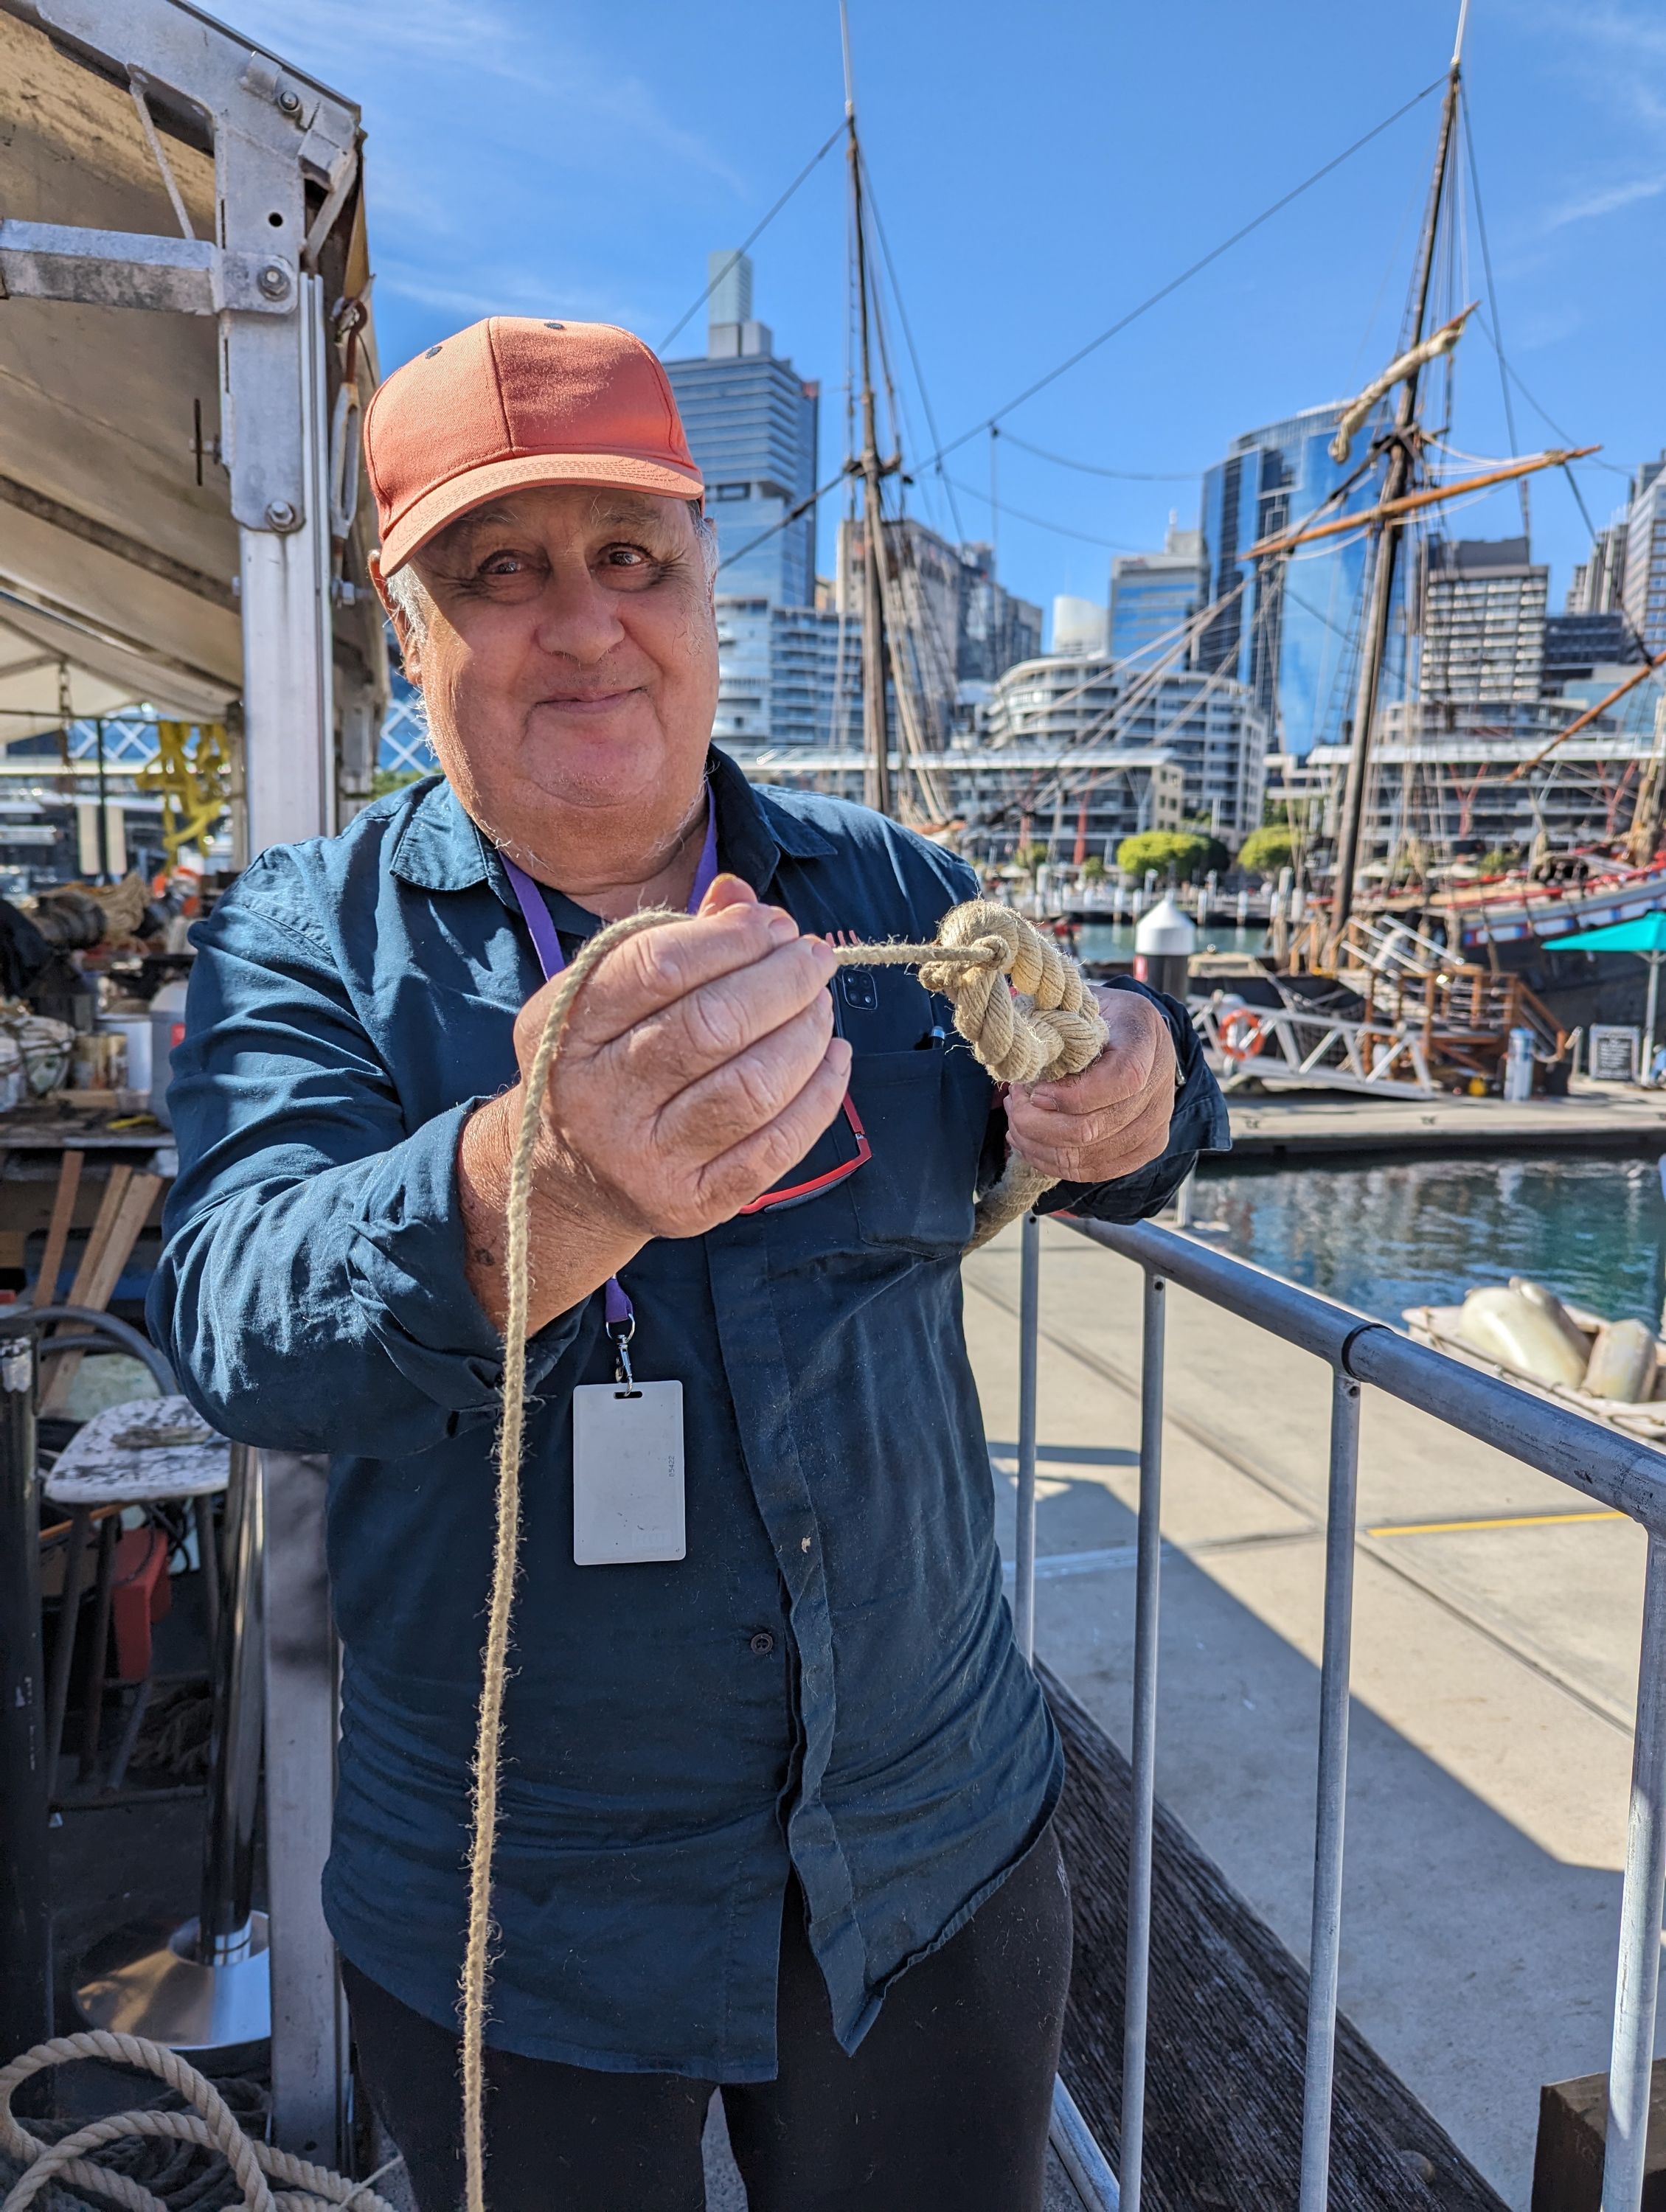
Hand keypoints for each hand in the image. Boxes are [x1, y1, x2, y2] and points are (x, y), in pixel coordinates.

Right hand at [459, 875, 846, 1328]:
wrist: (569, 1179)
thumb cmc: (604, 1061)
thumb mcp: (608, 994)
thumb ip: (670, 939)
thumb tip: (742, 897)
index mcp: (567, 1030)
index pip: (656, 968)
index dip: (730, 938)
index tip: (773, 924)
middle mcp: (599, 1099)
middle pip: (713, 1026)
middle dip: (782, 980)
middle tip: (813, 957)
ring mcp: (644, 1160)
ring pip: (752, 1087)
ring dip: (806, 1032)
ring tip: (821, 1002)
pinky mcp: (692, 1204)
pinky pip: (775, 1147)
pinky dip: (820, 1094)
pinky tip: (833, 1056)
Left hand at [1002, 986, 1177, 1186]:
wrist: (1135, 1034)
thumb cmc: (1095, 1018)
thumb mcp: (1077, 1004)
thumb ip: (1055, 1026)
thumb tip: (1021, 1061)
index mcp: (1143, 1036)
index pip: (1121, 1079)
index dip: (1071, 1095)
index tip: (1034, 1091)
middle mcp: (1160, 1083)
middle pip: (1094, 1128)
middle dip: (1038, 1124)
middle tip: (1013, 1105)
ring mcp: (1157, 1122)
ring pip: (1088, 1157)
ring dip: (1039, 1145)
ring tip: (1017, 1122)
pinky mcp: (1146, 1149)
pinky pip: (1094, 1172)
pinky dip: (1053, 1163)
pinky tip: (1030, 1143)